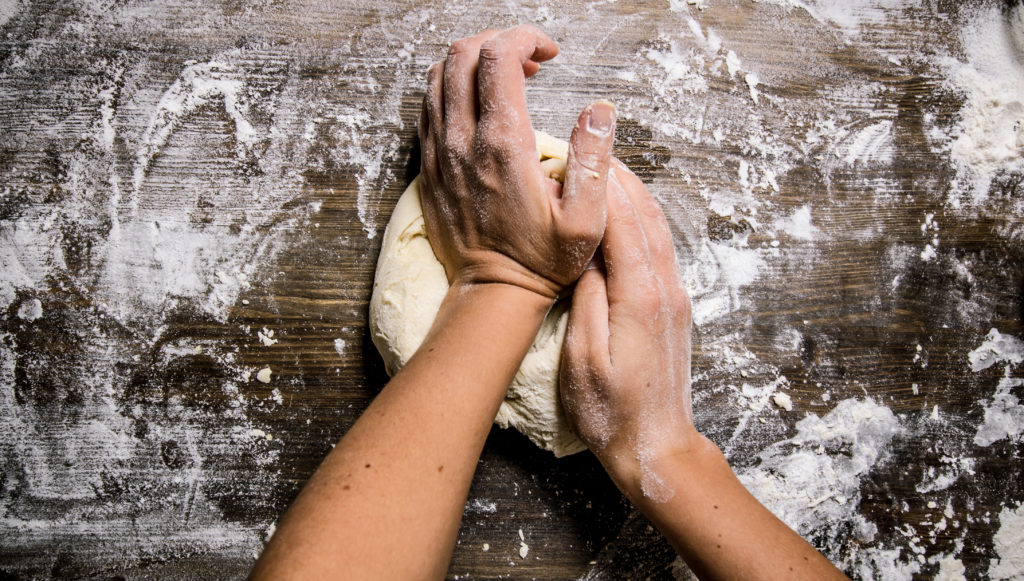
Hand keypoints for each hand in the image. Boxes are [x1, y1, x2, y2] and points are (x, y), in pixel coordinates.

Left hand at [418, 25, 616, 299]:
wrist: (493, 292)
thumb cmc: (542, 260)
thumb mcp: (587, 220)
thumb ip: (594, 160)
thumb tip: (600, 111)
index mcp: (504, 146)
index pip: (498, 57)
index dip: (525, 38)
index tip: (549, 53)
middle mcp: (464, 142)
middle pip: (462, 54)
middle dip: (498, 41)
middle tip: (529, 61)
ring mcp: (440, 153)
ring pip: (439, 75)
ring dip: (472, 62)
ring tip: (506, 78)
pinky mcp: (428, 166)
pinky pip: (427, 106)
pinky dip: (451, 88)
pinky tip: (479, 105)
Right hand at [559, 162, 697, 496]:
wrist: (657, 446)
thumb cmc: (612, 412)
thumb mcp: (583, 359)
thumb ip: (585, 300)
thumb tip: (584, 253)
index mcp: (641, 298)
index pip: (622, 224)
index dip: (600, 186)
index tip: (577, 154)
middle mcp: (665, 289)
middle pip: (646, 216)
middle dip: (617, 178)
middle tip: (587, 145)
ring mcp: (674, 296)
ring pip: (657, 227)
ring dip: (632, 193)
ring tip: (603, 167)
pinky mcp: (673, 305)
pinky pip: (659, 247)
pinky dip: (640, 219)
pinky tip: (622, 212)